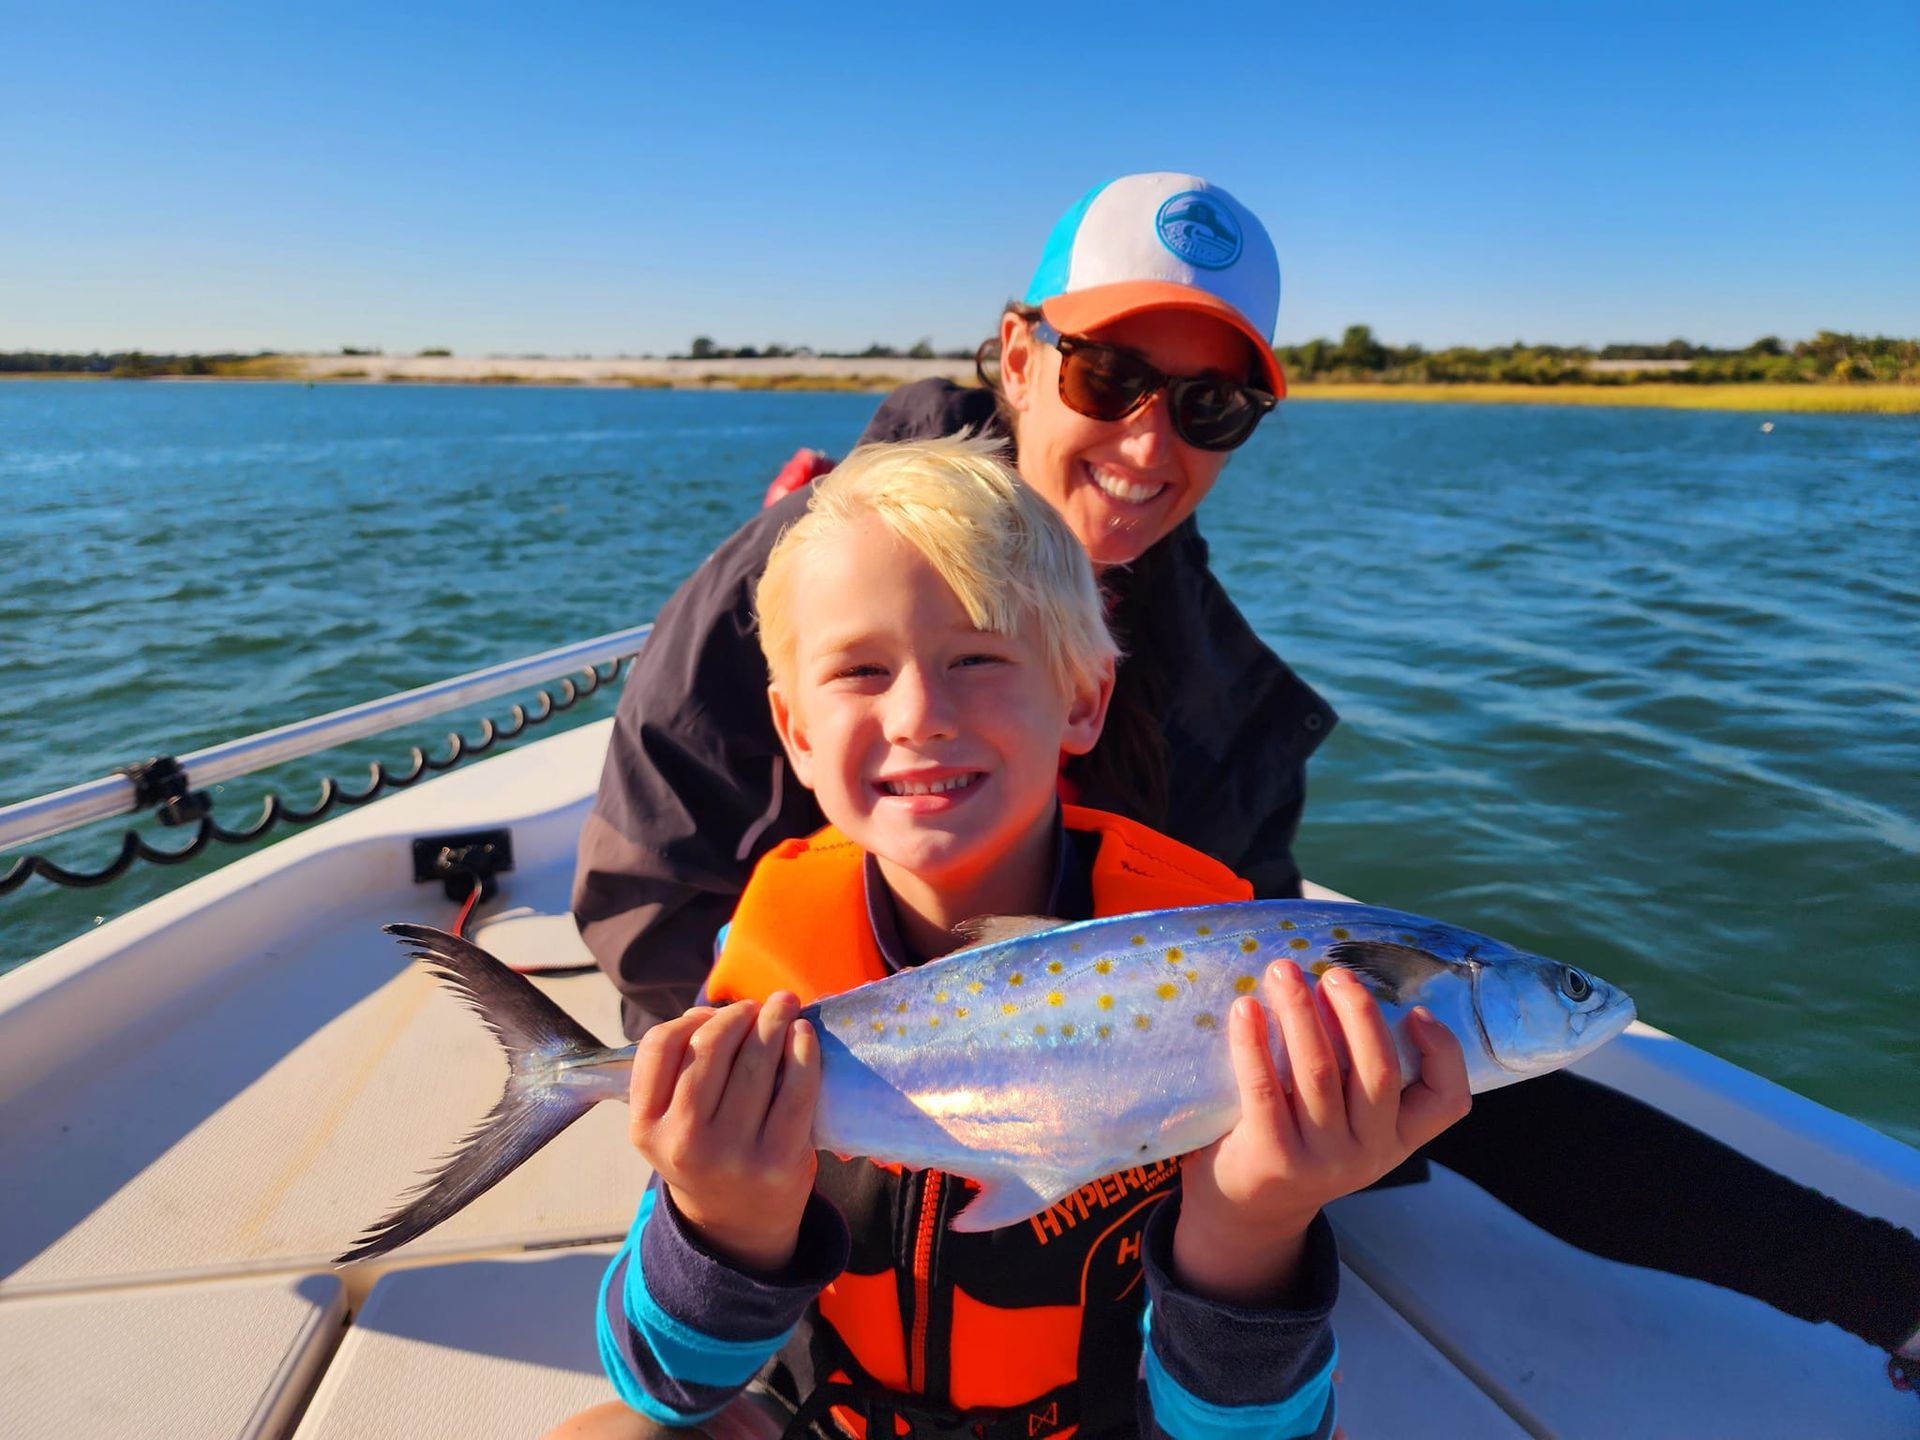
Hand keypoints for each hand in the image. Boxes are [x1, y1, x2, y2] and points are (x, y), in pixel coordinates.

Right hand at [628, 994, 821, 1274]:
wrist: (737, 1227)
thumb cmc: (705, 1153)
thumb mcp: (668, 1123)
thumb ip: (677, 1071)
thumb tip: (707, 1012)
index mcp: (646, 1127)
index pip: (660, 1046)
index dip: (693, 1018)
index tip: (717, 1012)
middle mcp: (683, 1141)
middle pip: (711, 1047)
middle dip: (740, 1015)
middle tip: (760, 1005)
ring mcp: (732, 1153)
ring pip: (755, 1063)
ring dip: (774, 1022)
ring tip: (785, 1006)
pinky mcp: (778, 1160)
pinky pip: (796, 1089)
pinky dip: (804, 1052)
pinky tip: (804, 1035)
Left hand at [1174, 960, 1471, 1304]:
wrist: (1247, 1210)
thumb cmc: (1300, 1142)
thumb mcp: (1348, 1123)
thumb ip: (1358, 1075)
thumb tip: (1345, 989)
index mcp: (1396, 1138)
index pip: (1448, 1102)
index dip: (1444, 1053)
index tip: (1416, 1011)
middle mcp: (1368, 1152)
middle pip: (1377, 1072)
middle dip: (1359, 1013)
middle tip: (1335, 974)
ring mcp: (1322, 1160)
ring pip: (1318, 1072)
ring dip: (1300, 1012)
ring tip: (1282, 972)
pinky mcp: (1272, 1158)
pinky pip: (1265, 1090)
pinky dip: (1254, 1044)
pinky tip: (1245, 1009)